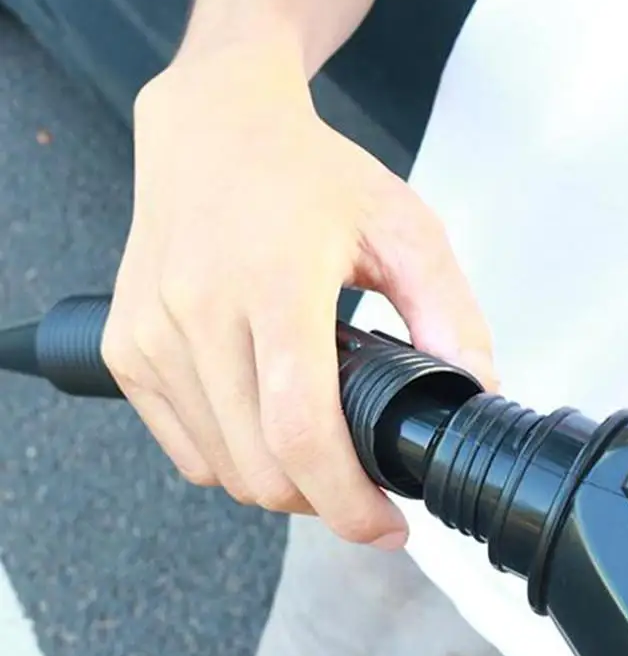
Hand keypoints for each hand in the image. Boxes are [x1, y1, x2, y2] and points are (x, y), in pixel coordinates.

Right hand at [102, 36, 494, 547]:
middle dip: (323, 503)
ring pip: (222, 470)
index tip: (388, 527)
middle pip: (261, 467)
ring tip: (321, 449)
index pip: (302, 428)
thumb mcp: (404, 226)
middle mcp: (198, 312)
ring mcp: (150, 335)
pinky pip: (186, 450)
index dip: (348, 501)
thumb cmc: (310, 174)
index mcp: (274, 282)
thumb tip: (474, 393)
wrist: (210, 129)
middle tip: (365, 489)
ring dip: (281, 485)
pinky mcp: (124, 350)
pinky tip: (268, 425)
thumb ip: (450, 312)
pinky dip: (234, 461)